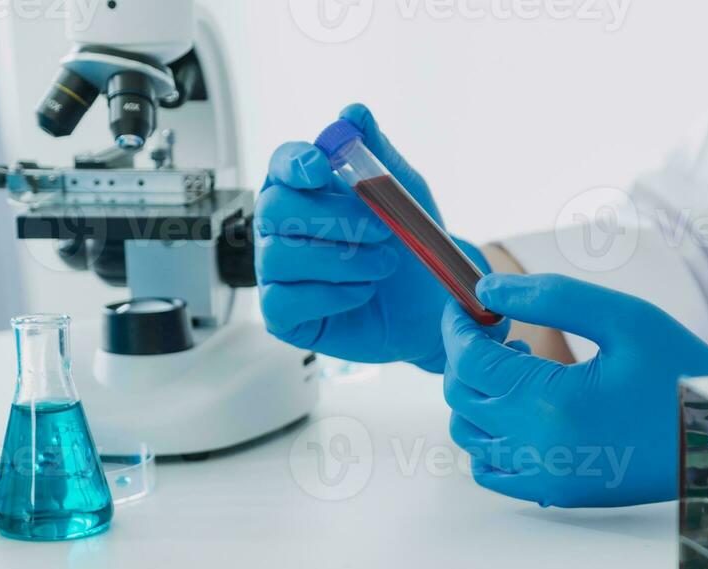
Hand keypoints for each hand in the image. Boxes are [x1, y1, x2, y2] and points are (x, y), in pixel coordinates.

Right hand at [255, 103, 487, 372]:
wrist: (433, 303)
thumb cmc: (412, 245)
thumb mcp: (405, 193)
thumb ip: (378, 153)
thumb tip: (354, 113)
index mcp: (303, 190)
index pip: (281, 166)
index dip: (295, 163)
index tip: (321, 167)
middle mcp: (280, 228)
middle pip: (274, 208)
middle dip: (332, 217)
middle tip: (382, 229)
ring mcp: (277, 272)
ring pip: (280, 255)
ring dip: (341, 259)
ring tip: (383, 264)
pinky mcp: (283, 314)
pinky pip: (285, 300)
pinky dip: (331, 294)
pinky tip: (363, 291)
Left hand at [442, 274, 707, 507]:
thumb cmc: (684, 375)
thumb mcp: (626, 319)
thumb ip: (554, 296)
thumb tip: (488, 289)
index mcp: (552, 402)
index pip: (470, 361)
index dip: (459, 326)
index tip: (469, 304)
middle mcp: (540, 448)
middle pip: (463, 397)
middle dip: (467, 356)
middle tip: (502, 329)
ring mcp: (547, 477)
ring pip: (471, 437)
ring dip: (478, 396)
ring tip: (520, 365)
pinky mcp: (560, 492)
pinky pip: (494, 472)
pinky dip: (490, 439)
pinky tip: (523, 409)